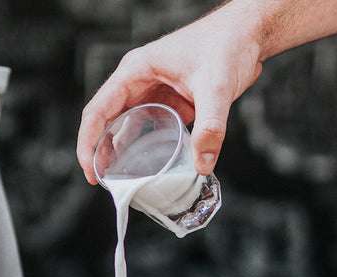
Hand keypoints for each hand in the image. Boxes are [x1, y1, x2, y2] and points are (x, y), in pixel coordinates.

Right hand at [76, 5, 263, 183]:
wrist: (248, 34)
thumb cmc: (227, 43)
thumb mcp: (216, 86)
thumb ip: (211, 127)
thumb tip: (202, 164)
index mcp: (135, 72)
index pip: (97, 111)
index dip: (88, 144)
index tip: (90, 171)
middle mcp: (138, 82)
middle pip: (106, 122)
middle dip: (100, 152)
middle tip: (102, 181)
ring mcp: (153, 92)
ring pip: (125, 127)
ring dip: (119, 152)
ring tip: (119, 178)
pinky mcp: (169, 102)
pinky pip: (148, 128)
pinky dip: (144, 148)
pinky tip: (147, 166)